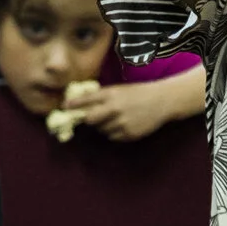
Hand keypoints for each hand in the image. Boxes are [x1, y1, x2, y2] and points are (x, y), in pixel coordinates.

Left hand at [66, 72, 203, 142]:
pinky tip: (122, 124)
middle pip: (90, 119)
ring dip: (103, 126)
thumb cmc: (138, 93)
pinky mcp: (129, 134)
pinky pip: (113, 137)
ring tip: (114, 118)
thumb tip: (81, 103)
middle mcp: (114, 108)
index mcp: (111, 94)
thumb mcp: (119, 89)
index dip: (74, 104)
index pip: (86, 100)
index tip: (65, 107)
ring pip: (101, 130)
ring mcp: (122, 122)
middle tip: (88, 118)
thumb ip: (102, 96)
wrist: (161, 101)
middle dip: (87, 119)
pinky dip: (113, 132)